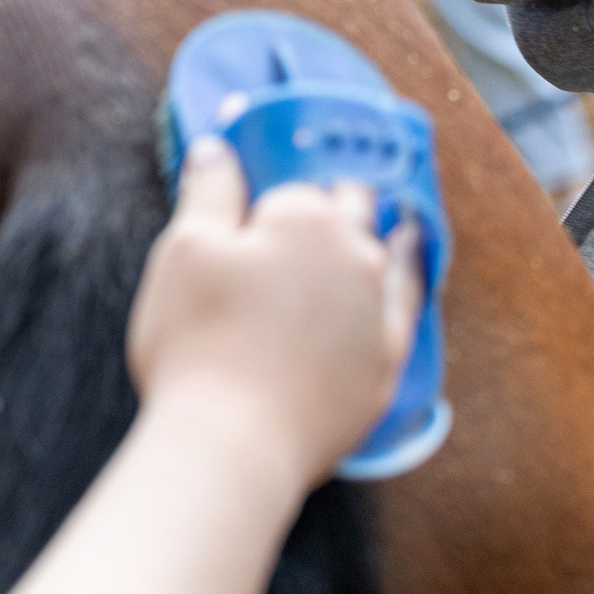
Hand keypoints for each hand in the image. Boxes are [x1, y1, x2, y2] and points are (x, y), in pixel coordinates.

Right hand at [127, 138, 415, 494]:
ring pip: (388, 253)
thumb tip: (218, 148)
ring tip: (387, 213)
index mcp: (306, 218)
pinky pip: (407, 307)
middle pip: (354, 208)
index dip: (274, 193)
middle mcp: (357, 255)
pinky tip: (408, 269)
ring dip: (382, 232)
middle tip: (320, 198)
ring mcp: (380, 312)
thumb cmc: (198, 342)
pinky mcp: (387, 363)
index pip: (297, 185)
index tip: (263, 197)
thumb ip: (207, 191)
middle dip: (337, 198)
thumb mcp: (184, 251)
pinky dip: (407, 281)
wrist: (232, 445)